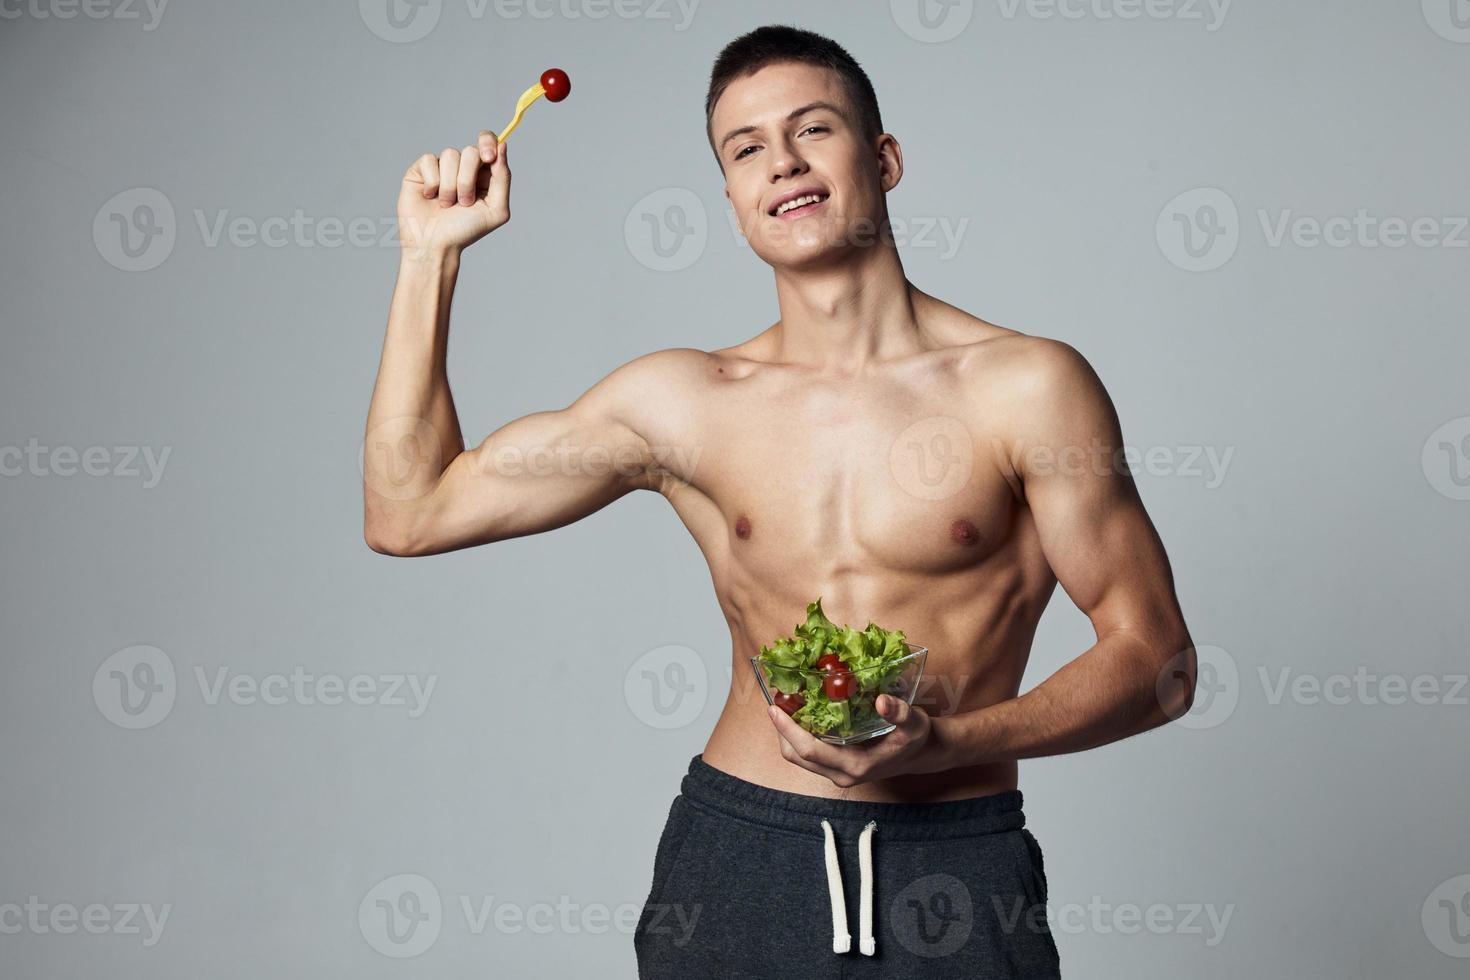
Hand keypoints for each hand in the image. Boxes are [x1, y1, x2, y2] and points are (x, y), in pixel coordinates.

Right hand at [398, 131, 510, 255]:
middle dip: (468, 179)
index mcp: (483, 174)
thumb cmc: (465, 230)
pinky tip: (430, 197)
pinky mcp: (421, 170)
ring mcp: (441, 168)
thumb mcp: (496, 209)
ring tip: (447, 204)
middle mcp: (462, 168)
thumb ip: (503, 177)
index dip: (488, 143)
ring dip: (450, 185)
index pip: (488, 143)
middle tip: (465, 202)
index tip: (488, 158)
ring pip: (450, 155)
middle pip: (471, 151)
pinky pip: (430, 160)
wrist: (435, 244)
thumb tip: (502, 145)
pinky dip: (433, 182)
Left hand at [766, 694, 951, 787]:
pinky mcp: (836, 766)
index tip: (773, 708)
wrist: (921, 754)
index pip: (810, 751)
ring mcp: (837, 772)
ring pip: (799, 756)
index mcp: (855, 765)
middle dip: (781, 730)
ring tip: (783, 703)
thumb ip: (900, 713)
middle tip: (774, 699)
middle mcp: (841, 774)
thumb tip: (883, 701)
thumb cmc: (916, 738)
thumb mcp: (914, 723)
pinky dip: (798, 734)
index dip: (788, 730)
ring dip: (787, 732)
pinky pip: (808, 753)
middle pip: (796, 755)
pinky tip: (800, 712)